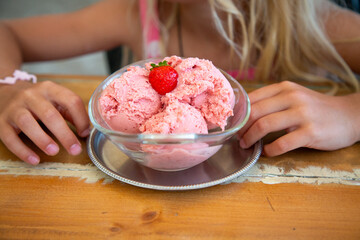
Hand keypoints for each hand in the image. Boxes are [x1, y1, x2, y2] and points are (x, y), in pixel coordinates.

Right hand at [0, 81, 89, 164]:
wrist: (4, 92)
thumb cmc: (38, 101)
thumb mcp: (55, 100)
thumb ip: (70, 112)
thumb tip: (85, 131)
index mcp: (50, 89)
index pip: (71, 100)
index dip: (81, 118)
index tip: (84, 134)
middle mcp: (31, 96)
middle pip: (50, 115)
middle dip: (64, 134)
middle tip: (75, 150)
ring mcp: (15, 108)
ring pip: (27, 123)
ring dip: (42, 139)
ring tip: (54, 152)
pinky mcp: (1, 122)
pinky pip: (9, 137)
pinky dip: (22, 150)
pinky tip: (34, 160)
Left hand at [239, 81, 359, 155]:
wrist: (350, 115)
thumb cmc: (316, 108)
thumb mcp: (294, 97)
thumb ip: (272, 102)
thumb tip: (244, 114)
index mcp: (284, 89)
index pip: (251, 99)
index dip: (238, 114)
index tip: (232, 125)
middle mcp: (291, 98)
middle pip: (254, 112)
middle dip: (241, 128)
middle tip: (237, 138)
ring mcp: (302, 114)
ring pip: (264, 126)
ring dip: (250, 139)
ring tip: (246, 145)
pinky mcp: (311, 132)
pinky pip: (282, 143)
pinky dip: (270, 150)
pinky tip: (267, 152)